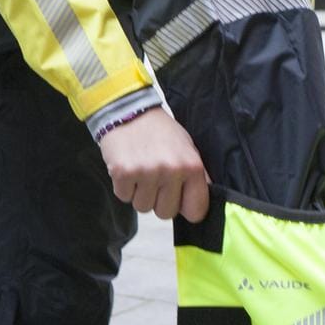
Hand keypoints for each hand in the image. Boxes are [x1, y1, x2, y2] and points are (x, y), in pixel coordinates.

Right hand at [99, 107, 208, 222]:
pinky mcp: (123, 173)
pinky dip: (124, 187)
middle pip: (166, 214)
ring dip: (139, 193)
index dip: (184, 208)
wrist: (129, 110)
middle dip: (158, 201)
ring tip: (140, 170)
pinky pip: (124, 197)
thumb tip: (201, 206)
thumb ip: (196, 177)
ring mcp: (146, 172)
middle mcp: (171, 170)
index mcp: (192, 166)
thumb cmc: (160, 133)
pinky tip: (128, 167)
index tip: (178, 200)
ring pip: (143, 207)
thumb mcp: (187, 149)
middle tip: (154, 179)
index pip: (196, 211)